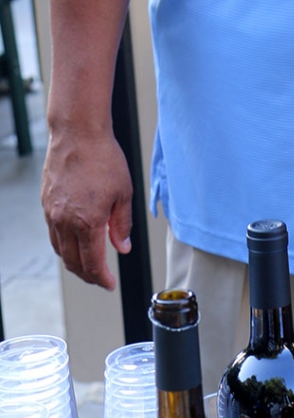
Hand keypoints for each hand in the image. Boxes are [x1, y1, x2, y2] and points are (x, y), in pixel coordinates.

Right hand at [41, 128, 132, 290]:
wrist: (78, 133)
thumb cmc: (104, 158)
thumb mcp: (123, 193)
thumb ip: (121, 225)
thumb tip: (122, 248)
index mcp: (87, 223)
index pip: (92, 264)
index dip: (101, 279)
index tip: (109, 284)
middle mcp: (65, 222)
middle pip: (73, 262)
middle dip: (88, 275)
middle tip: (101, 278)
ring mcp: (52, 213)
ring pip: (60, 250)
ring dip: (74, 262)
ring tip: (89, 263)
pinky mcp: (46, 203)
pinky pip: (53, 233)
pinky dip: (64, 244)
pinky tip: (75, 241)